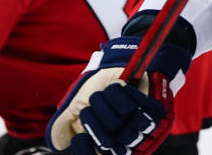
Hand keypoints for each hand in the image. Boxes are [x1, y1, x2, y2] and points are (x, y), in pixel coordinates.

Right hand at [47, 25, 192, 154]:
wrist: (118, 65)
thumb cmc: (97, 89)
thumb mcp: (76, 105)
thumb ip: (65, 125)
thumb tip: (56, 144)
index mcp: (106, 144)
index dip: (86, 150)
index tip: (79, 136)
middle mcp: (124, 141)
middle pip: (107, 140)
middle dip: (96, 112)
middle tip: (96, 98)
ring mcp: (140, 128)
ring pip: (122, 122)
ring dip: (109, 99)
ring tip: (109, 90)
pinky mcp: (154, 111)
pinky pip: (138, 107)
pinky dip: (124, 92)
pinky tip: (120, 86)